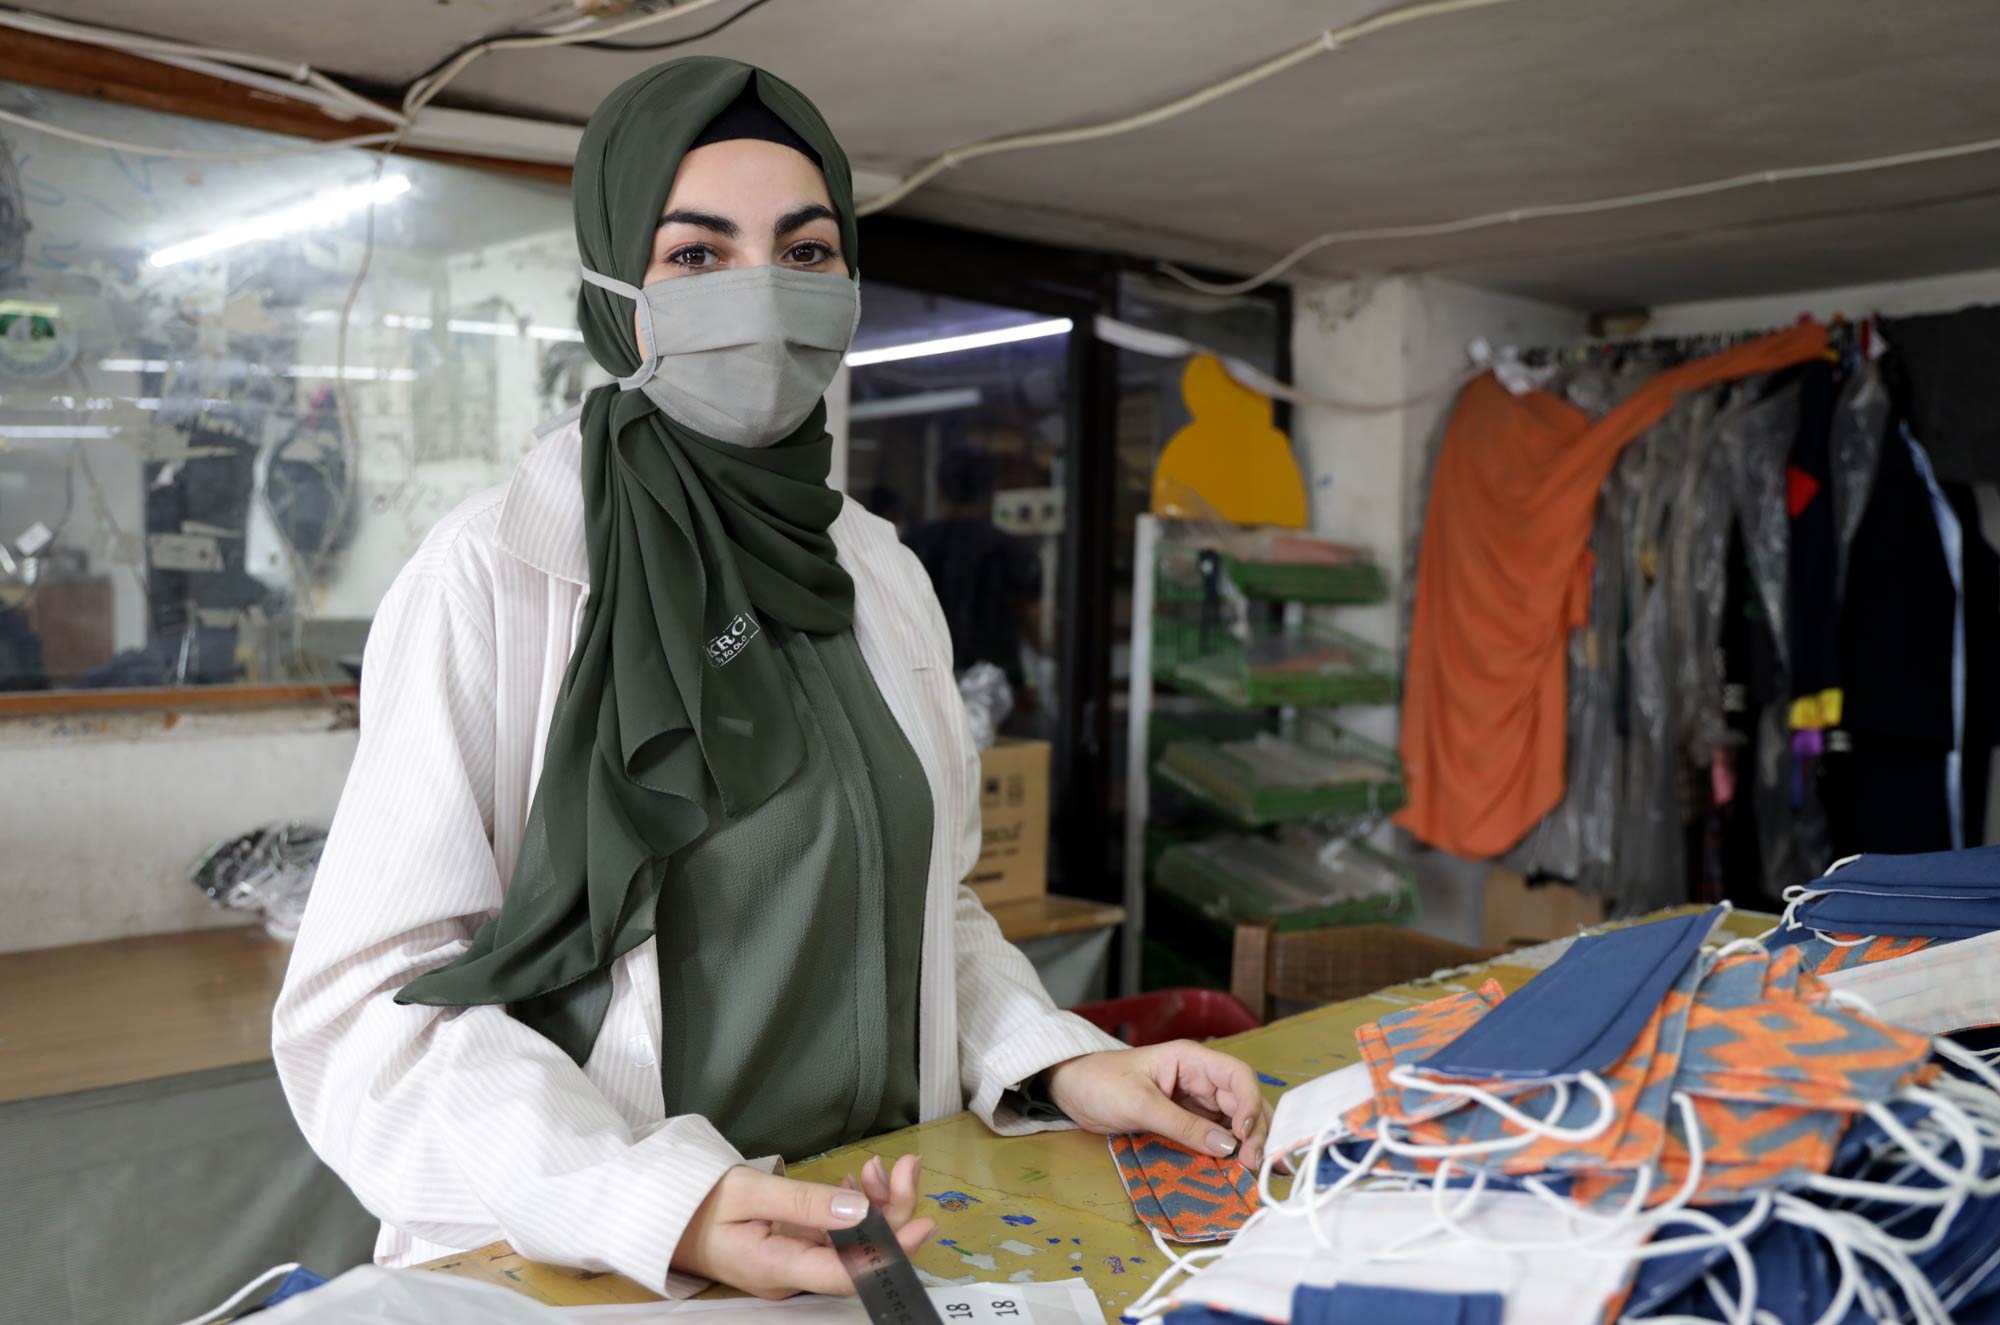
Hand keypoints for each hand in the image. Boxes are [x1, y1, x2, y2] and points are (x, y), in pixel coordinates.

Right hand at [672, 1159, 936, 1298]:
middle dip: (892, 1212)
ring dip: (876, 1204)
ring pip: (852, 1241)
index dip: (891, 1252)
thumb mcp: (748, 1191)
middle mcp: (793, 1274)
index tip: (925, 1225)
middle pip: (859, 1255)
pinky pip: (836, 1234)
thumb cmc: (698, 1202)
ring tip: (883, 1165)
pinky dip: (853, 1205)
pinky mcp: (796, 1250)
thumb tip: (857, 1209)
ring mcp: (796, 1264)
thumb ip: (804, 1202)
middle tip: (908, 1165)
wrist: (665, 1216)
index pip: (847, 1272)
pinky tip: (860, 1180)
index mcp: (778, 1268)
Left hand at [1043, 1041, 1272, 1170]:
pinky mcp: (1186, 1120)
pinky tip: (1236, 1168)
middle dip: (1255, 1130)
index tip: (1244, 1137)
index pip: (1238, 1076)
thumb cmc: (1100, 1083)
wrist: (1071, 1090)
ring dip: (1248, 1142)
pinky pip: (1216, 1134)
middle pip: (1243, 1101)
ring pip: (1235, 1120)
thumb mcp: (1139, 1104)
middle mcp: (1200, 1078)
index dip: (1249, 1104)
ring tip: (1253, 1170)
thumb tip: (1227, 1147)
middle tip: (1253, 1165)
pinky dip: (1229, 1150)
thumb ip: (1182, 1125)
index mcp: (1192, 1060)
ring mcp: (1195, 1101)